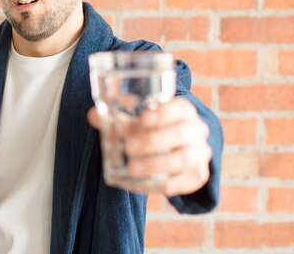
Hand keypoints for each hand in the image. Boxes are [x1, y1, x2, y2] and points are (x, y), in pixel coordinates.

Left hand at [87, 97, 210, 195]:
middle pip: (181, 134)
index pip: (179, 108)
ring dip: (156, 163)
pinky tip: (136, 184)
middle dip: (154, 140)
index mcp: (183, 110)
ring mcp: (200, 154)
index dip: (163, 113)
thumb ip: (119, 118)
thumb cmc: (155, 128)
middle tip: (129, 146)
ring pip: (183, 159)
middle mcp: (196, 130)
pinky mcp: (197, 176)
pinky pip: (180, 183)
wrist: (180, 147)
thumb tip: (93, 116)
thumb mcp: (140, 120)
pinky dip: (157, 185)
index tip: (143, 118)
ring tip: (132, 168)